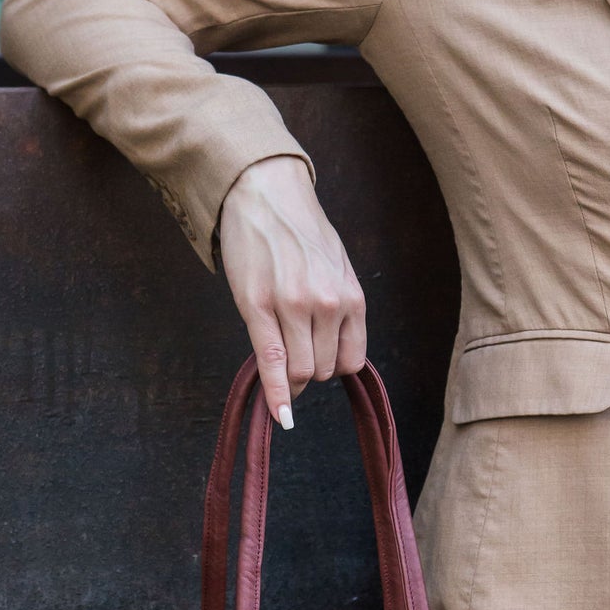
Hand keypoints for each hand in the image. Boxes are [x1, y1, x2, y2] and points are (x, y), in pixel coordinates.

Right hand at [215, 155, 366, 426]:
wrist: (266, 194)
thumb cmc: (301, 232)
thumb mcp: (337, 268)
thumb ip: (340, 309)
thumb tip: (334, 351)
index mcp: (352, 297)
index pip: (350, 363)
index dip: (331, 368)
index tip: (316, 358)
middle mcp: (328, 305)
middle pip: (320, 371)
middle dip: (306, 368)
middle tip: (290, 343)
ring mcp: (293, 307)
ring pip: (298, 372)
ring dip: (288, 374)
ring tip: (277, 346)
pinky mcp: (258, 306)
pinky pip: (271, 362)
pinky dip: (276, 394)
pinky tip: (279, 415)